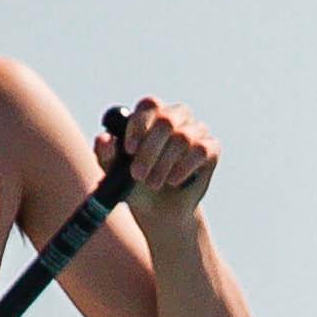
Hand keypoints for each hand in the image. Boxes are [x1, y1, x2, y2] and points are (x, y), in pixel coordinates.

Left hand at [104, 95, 218, 224]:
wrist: (159, 212)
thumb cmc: (135, 186)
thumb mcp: (114, 172)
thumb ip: (105, 154)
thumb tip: (104, 138)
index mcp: (151, 114)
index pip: (149, 104)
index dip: (139, 125)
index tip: (129, 150)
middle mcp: (176, 117)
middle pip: (166, 120)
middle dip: (150, 150)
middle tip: (138, 175)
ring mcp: (196, 130)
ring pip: (183, 138)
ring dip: (164, 165)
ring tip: (154, 183)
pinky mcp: (211, 148)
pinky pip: (201, 150)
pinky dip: (184, 168)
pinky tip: (174, 180)